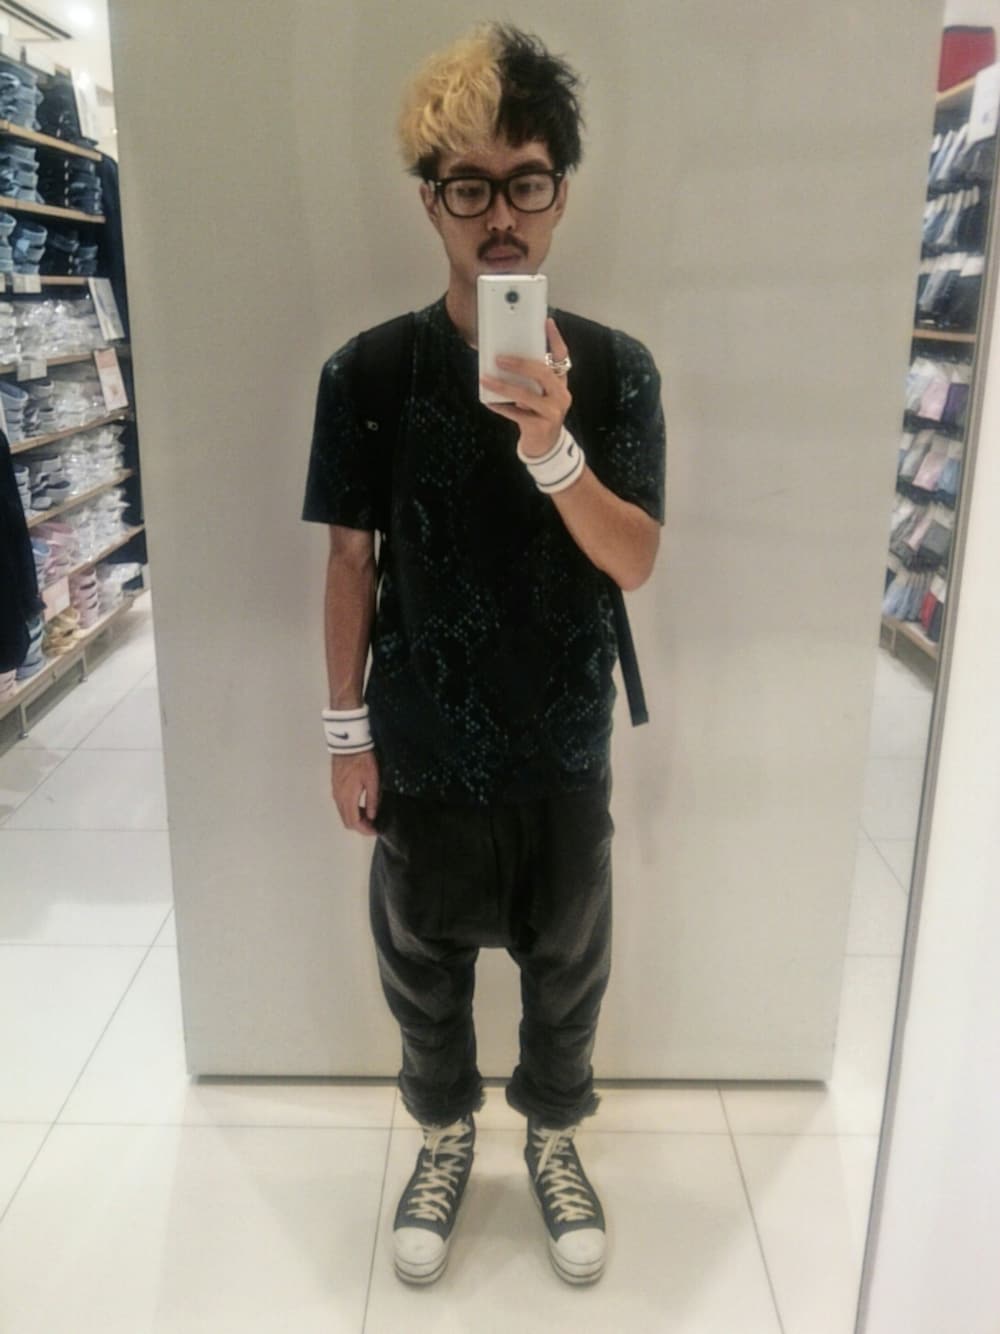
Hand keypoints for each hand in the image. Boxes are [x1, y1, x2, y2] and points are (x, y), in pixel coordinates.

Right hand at [331, 750, 380, 836]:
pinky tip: (361, 805)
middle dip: (360, 826)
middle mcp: (338, 798)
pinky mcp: (335, 787)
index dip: (364, 830)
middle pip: (346, 821)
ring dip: (355, 818)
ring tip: (369, 816)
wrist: (348, 744)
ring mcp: (335, 792)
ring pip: (343, 814)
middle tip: (373, 825)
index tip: (375, 830)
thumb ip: (372, 800)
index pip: (353, 822)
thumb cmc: (363, 761)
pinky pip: (341, 805)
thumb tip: (372, 816)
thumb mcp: (373, 780)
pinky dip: (350, 810)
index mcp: (348, 798)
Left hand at [480, 317, 571, 458]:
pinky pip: (517, 414)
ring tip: (486, 379)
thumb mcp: (538, 394)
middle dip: (520, 363)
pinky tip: (489, 401)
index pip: (562, 356)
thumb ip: (530, 379)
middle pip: (542, 373)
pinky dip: (501, 407)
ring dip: (503, 386)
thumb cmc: (537, 414)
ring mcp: (553, 412)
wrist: (545, 447)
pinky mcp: (541, 426)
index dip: (555, 339)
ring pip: (526, 395)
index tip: (546, 322)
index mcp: (560, 383)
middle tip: (499, 358)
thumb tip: (504, 358)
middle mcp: (561, 395)